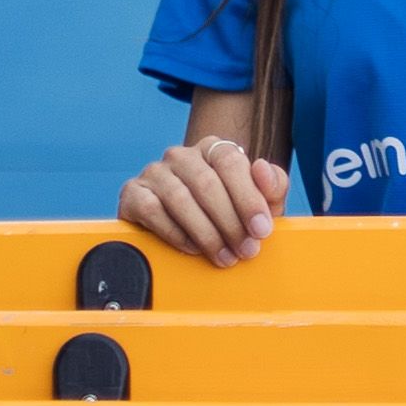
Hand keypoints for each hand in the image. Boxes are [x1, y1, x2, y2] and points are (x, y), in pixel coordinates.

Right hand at [120, 136, 288, 266]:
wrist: (178, 231)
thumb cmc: (227, 213)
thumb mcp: (256, 202)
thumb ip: (272, 185)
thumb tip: (262, 168)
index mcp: (213, 148)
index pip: (231, 162)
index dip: (249, 197)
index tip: (262, 229)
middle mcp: (181, 155)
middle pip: (207, 183)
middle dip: (231, 222)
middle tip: (246, 250)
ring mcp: (154, 172)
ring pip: (180, 199)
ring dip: (207, 234)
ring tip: (224, 256)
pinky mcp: (133, 193)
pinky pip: (153, 212)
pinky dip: (176, 233)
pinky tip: (193, 249)